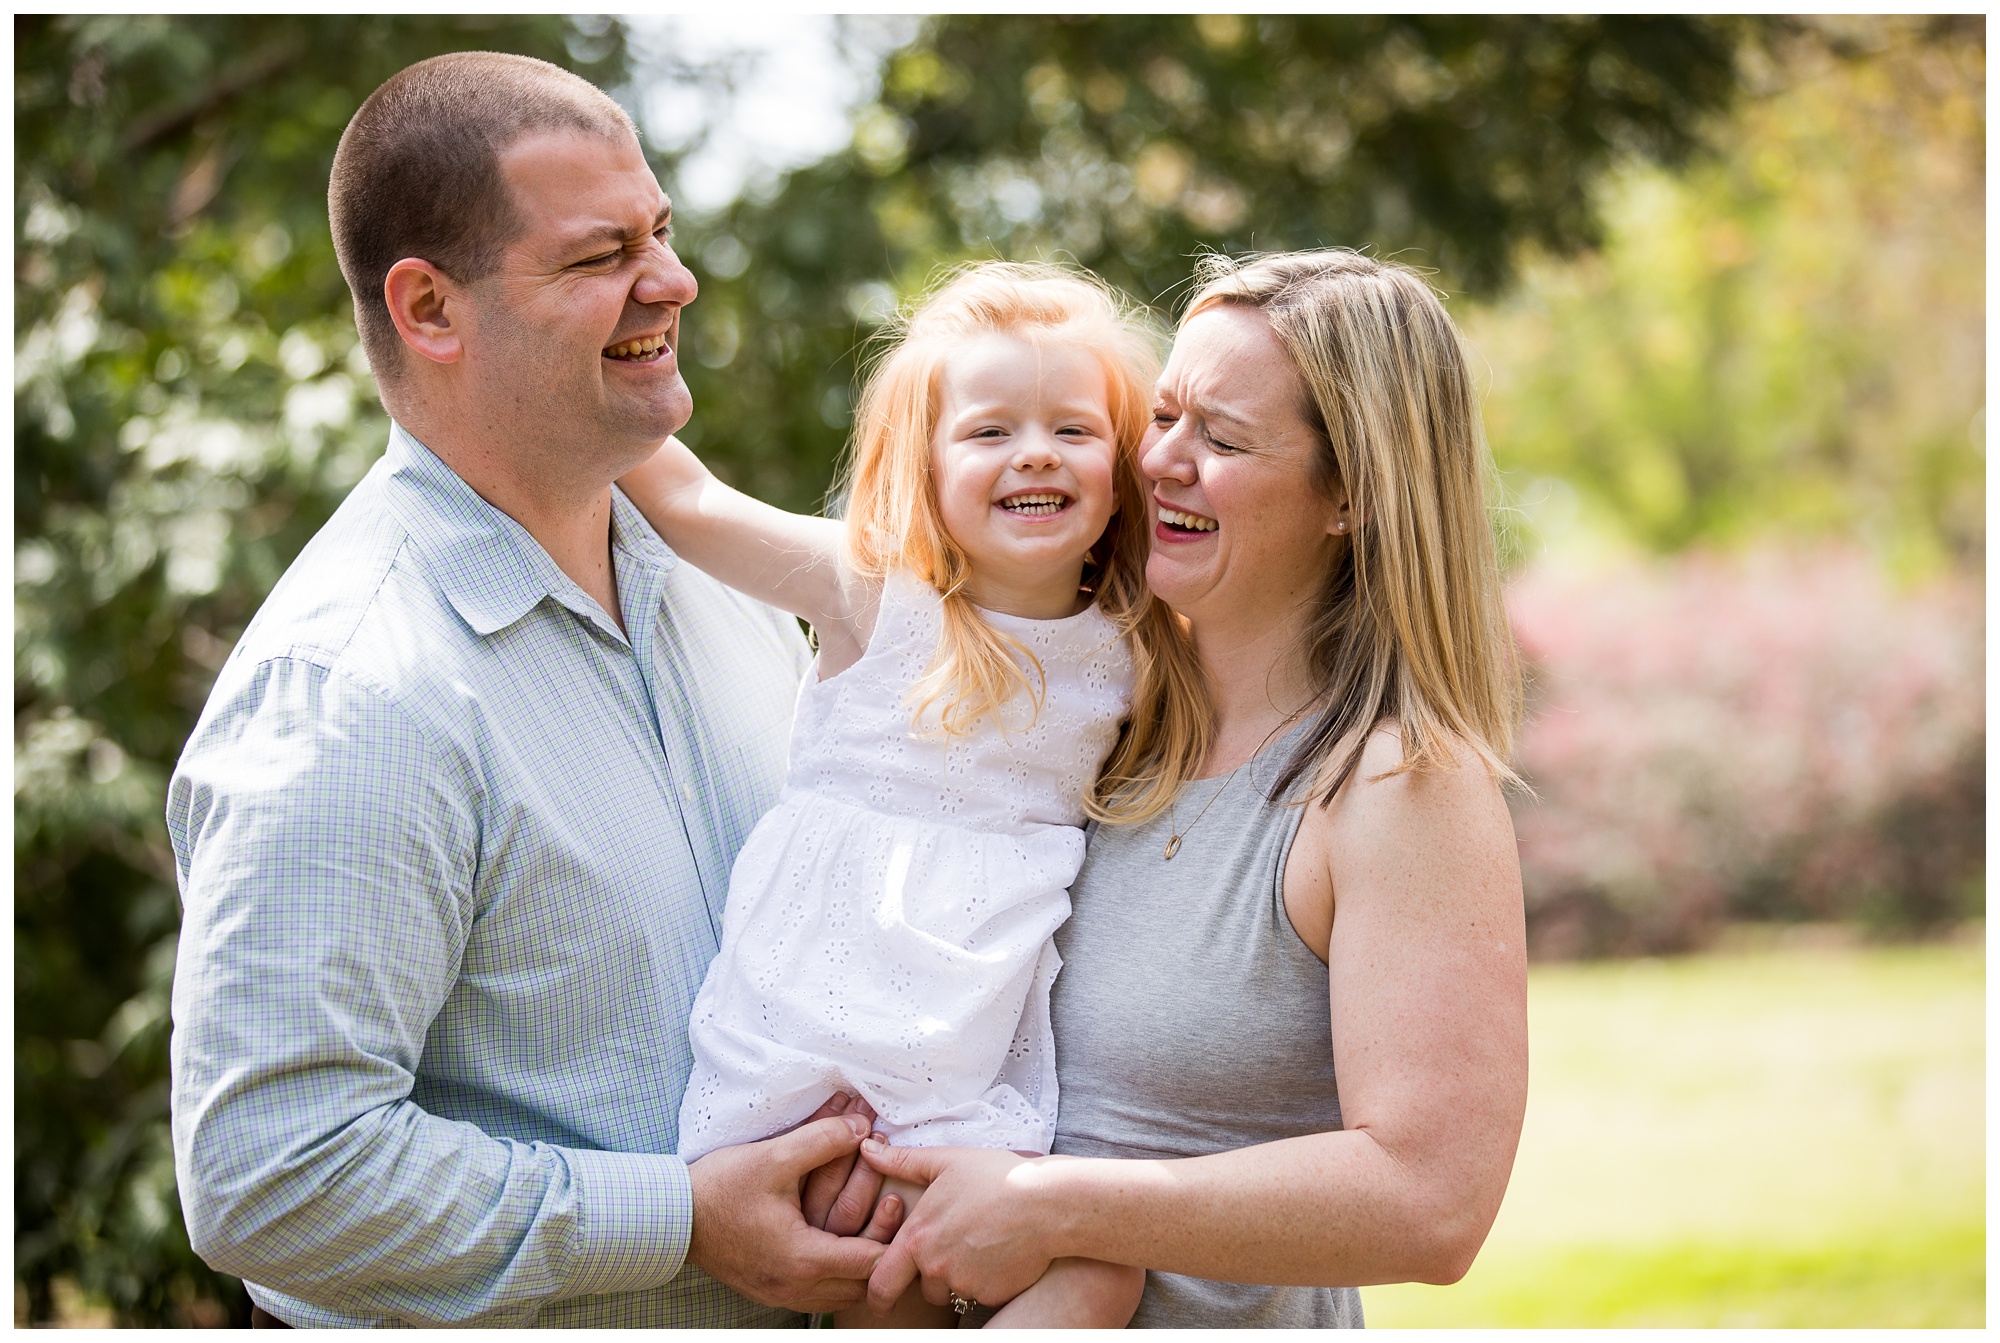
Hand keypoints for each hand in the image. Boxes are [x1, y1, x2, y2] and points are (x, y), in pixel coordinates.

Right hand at [687, 1113, 905, 1312]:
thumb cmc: (720, 1188)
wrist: (673, 1217)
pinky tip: (841, 1246)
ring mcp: (783, 1294)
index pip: (872, 1261)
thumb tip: (861, 1126)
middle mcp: (797, 1287)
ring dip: (862, 1264)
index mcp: (803, 1259)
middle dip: (883, 1248)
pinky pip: (821, 1294)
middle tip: (892, 1215)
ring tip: (873, 1230)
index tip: (897, 1198)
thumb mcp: (774, 1156)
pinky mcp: (772, 1292)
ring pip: (843, 1294)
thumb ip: (823, 1139)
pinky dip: (838, 1274)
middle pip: (863, 1284)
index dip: (893, 1231)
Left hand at [858, 1140, 1055, 1313]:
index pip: (881, 1282)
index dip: (877, 1292)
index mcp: (918, 1237)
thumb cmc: (996, 1177)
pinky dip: (986, 1280)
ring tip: (980, 1244)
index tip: (881, 1295)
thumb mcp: (946, 1161)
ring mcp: (965, 1284)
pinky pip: (980, 1294)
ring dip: (958, 1277)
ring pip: (952, 1290)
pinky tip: (1000, 1252)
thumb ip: (902, 1161)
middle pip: (920, 1288)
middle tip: (947, 1257)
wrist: (1047, 1203)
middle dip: (927, 1279)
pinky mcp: (992, 1295)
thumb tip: (867, 1149)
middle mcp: (936, 1267)